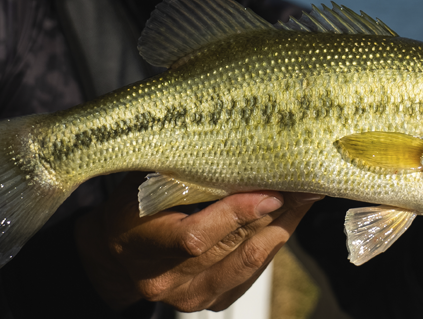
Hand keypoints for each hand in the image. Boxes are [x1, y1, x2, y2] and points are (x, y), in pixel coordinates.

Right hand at [74, 173, 322, 311]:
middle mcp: (164, 279)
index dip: (233, 215)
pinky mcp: (210, 302)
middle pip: (229, 249)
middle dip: (270, 214)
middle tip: (302, 181)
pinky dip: (273, 243)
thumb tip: (215, 122)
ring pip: (247, 263)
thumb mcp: (139, 183)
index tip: (267, 190)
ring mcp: (189, 296)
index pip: (193, 238)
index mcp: (141, 244)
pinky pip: (252, 274)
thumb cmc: (131, 207)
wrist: (117, 256)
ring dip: (282, 227)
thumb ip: (172, 165)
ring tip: (305, 195)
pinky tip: (288, 216)